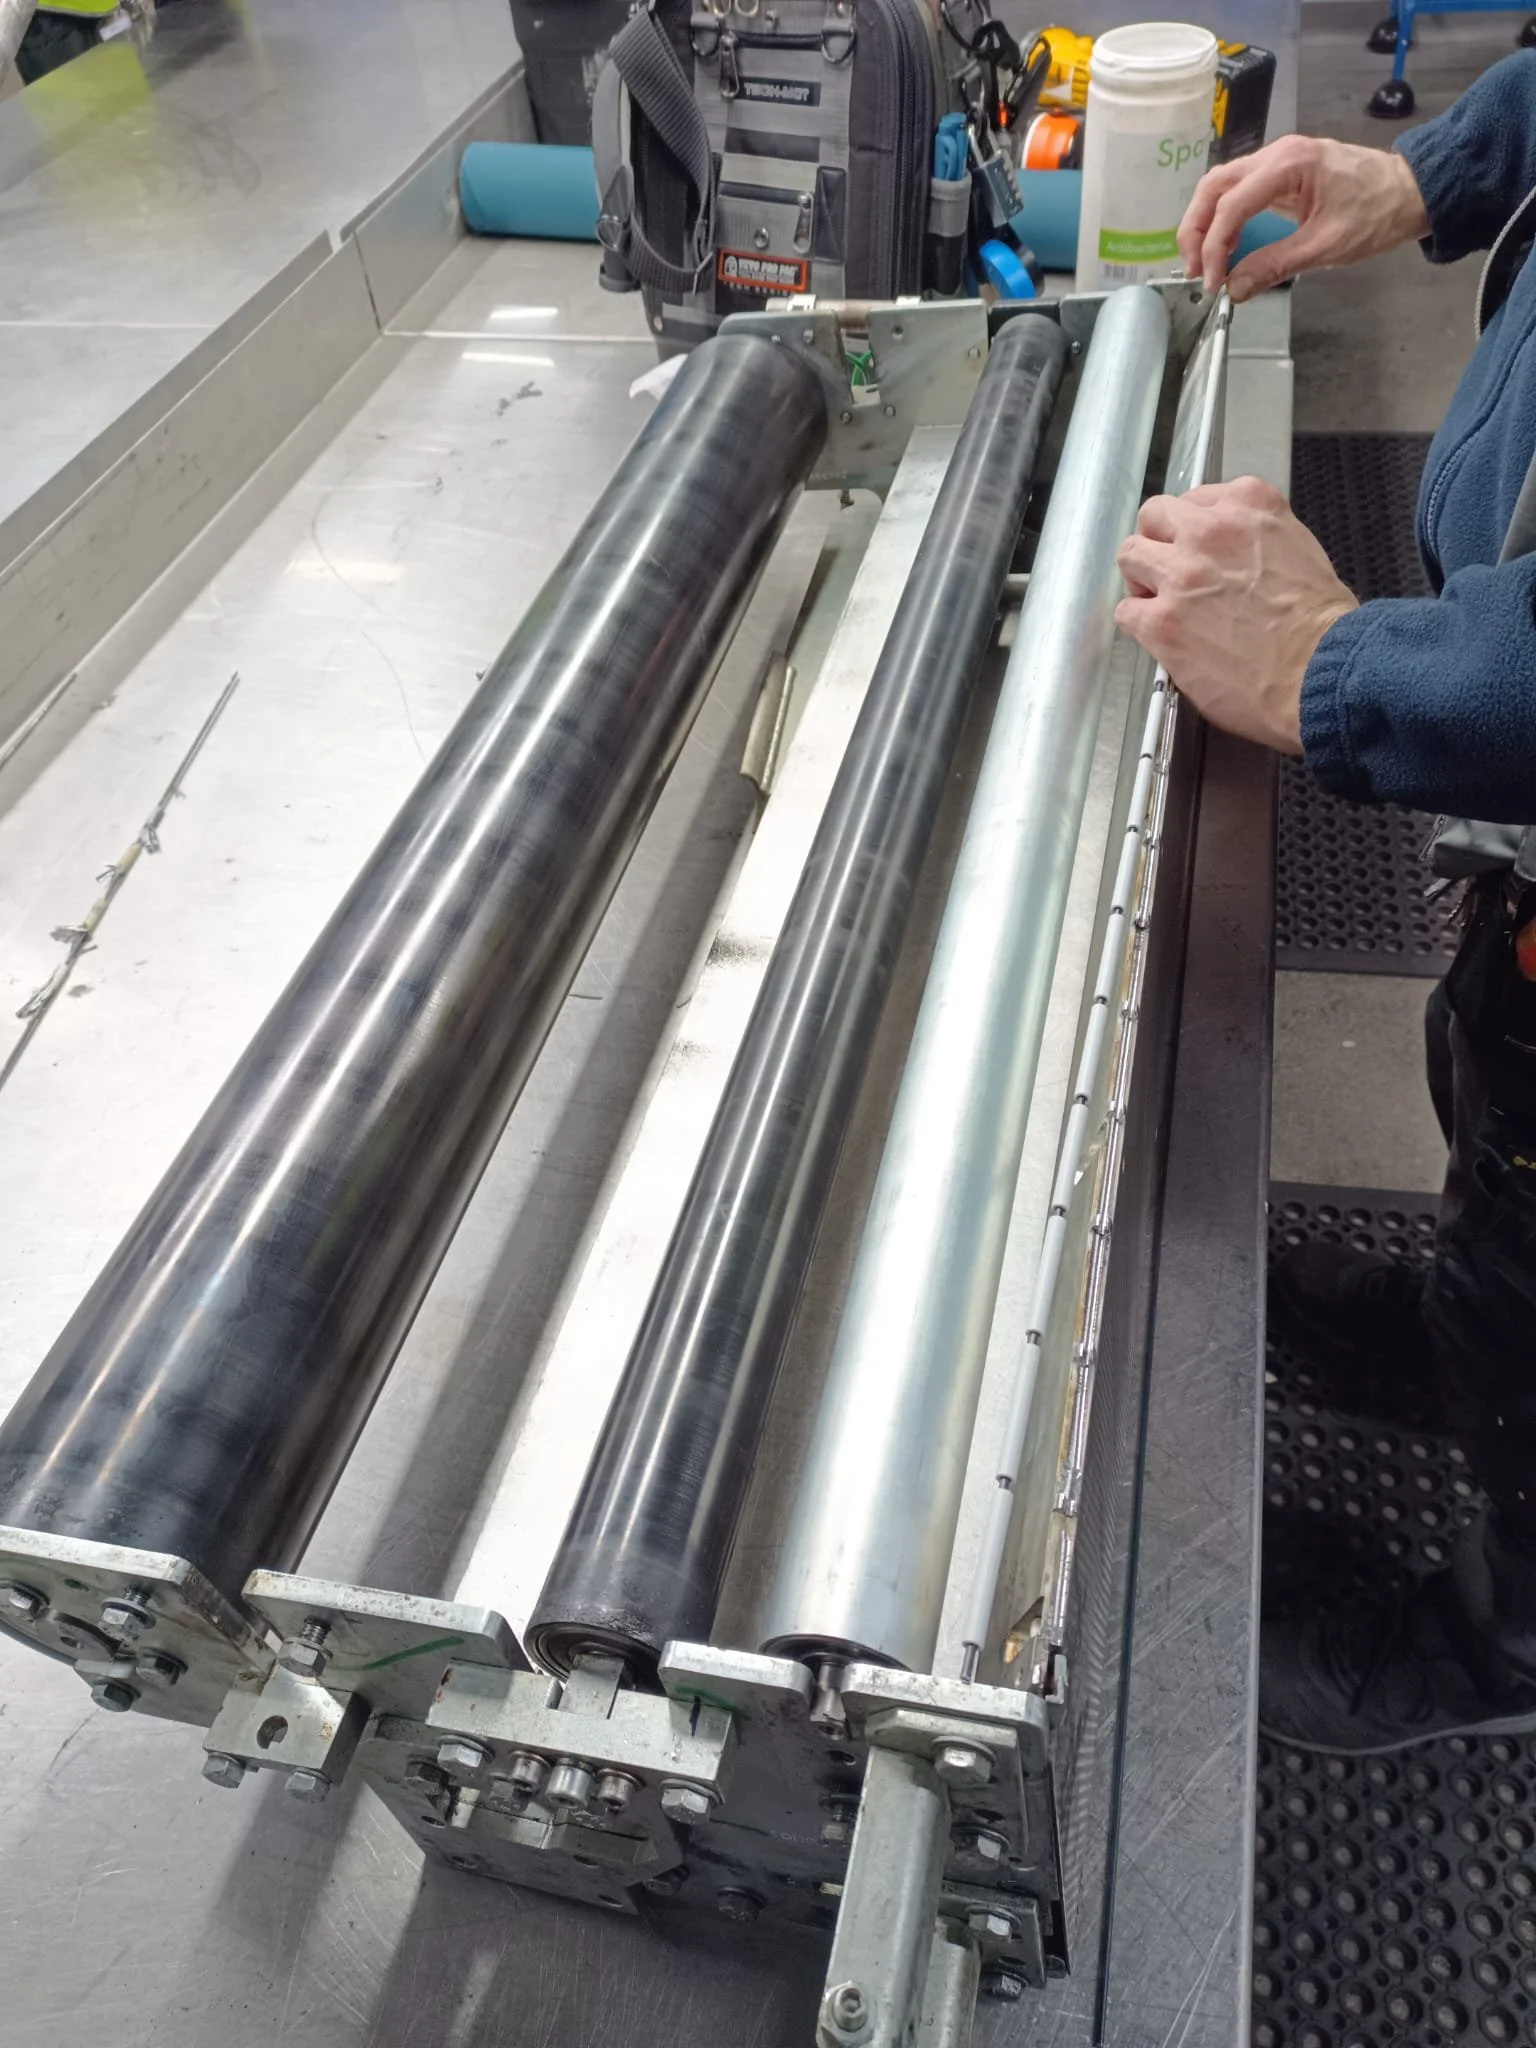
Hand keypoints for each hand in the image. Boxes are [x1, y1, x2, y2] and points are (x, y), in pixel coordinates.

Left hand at [1115, 477, 1356, 754]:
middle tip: (1166, 571)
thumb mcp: (1300, 549)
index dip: (1192, 528)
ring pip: (1130, 556)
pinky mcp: (1162, 621)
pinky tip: (1159, 636)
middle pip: (1154, 516)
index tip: (1195, 548)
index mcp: (1248, 505)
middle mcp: (1210, 531)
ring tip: (1159, 603)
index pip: (1196, 498)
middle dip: (1157, 542)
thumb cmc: (1321, 624)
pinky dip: (1138, 623)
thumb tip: (1231, 553)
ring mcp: (1182, 575)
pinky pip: (1126, 611)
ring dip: (1141, 579)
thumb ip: (1256, 537)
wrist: (1322, 670)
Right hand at [1179, 135, 1429, 303]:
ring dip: (1205, 221)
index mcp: (1289, 165)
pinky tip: (1223, 242)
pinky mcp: (1282, 171)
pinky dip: (1223, 216)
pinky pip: (1240, 189)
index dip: (1212, 247)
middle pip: (1215, 186)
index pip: (1231, 205)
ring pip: (1221, 185)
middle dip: (1196, 229)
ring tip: (1203, 260)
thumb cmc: (1378, 214)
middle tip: (1193, 269)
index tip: (1212, 283)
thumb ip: (1274, 265)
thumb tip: (1235, 288)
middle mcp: (1278, 154)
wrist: (1411, 191)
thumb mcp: (1325, 246)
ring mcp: (1278, 159)